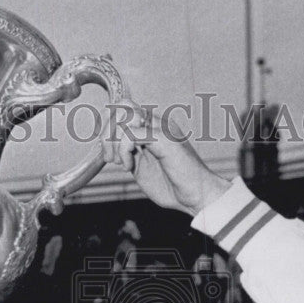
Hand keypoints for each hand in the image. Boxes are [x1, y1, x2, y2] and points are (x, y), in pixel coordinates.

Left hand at [100, 98, 229, 215]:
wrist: (196, 196)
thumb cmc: (173, 186)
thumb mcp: (141, 167)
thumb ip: (128, 153)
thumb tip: (108, 147)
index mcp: (152, 128)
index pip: (122, 109)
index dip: (108, 128)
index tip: (109, 155)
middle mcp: (157, 123)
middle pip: (121, 106)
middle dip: (107, 133)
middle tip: (111, 158)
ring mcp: (161, 128)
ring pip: (125, 115)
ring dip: (114, 142)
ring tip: (121, 163)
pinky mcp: (164, 139)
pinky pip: (132, 133)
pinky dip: (124, 151)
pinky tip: (130, 167)